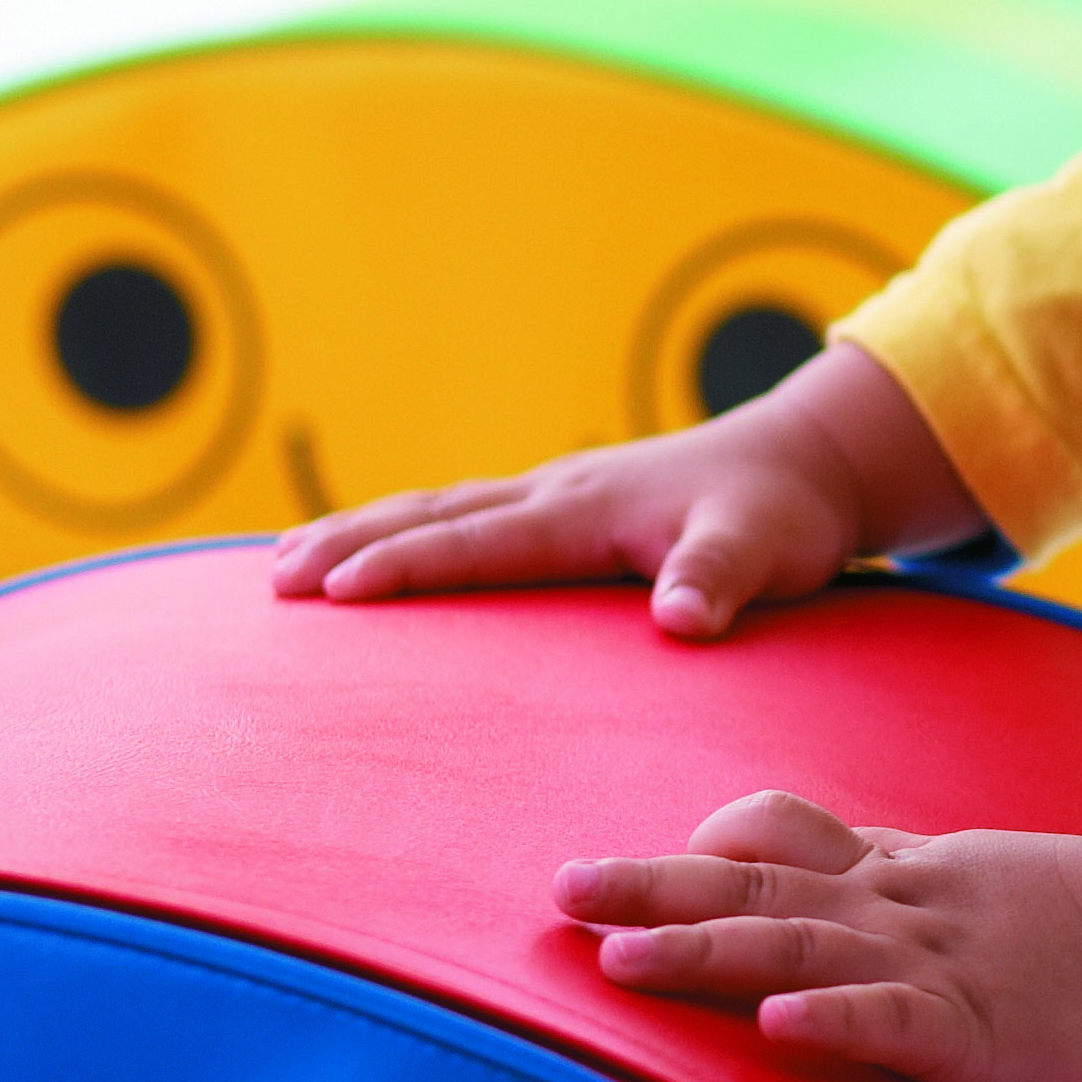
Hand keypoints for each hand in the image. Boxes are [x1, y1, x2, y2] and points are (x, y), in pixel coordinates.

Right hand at [269, 339, 984, 640]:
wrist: (812, 462)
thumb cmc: (788, 513)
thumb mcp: (767, 549)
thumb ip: (721, 578)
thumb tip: (682, 619)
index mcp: (587, 509)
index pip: (480, 541)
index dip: (407, 567)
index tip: (334, 591)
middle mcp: (557, 493)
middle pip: (435, 516)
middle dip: (351, 543)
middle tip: (269, 579)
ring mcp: (556, 495)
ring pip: (440, 510)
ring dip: (362, 532)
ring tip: (284, 567)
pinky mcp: (564, 509)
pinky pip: (465, 518)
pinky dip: (405, 530)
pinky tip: (369, 553)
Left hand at [556, 782, 1081, 1081]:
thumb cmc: (1052, 912)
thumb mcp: (940, 868)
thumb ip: (847, 860)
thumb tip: (740, 844)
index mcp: (884, 877)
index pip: (772, 849)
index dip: (683, 861)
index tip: (593, 877)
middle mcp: (891, 909)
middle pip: (755, 892)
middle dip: (651, 894)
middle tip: (560, 894)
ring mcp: (931, 962)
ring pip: (804, 948)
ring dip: (710, 953)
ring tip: (624, 962)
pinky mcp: (975, 1025)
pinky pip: (897, 1019)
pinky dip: (836, 1016)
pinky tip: (781, 1025)